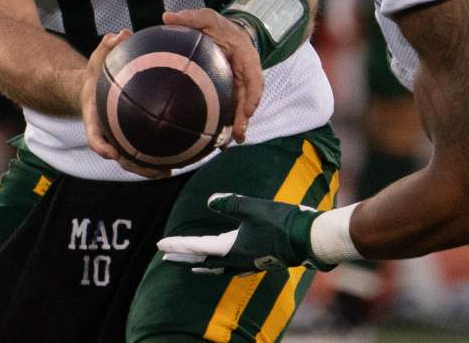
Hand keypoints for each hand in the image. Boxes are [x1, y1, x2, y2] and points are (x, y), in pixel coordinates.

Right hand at [80, 30, 171, 178]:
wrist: (90, 89)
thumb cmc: (96, 73)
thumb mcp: (97, 58)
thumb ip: (106, 47)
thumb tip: (121, 34)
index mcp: (94, 118)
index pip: (94, 135)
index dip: (101, 146)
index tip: (111, 153)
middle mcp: (106, 132)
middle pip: (117, 156)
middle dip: (134, 165)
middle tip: (155, 169)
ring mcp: (117, 138)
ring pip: (131, 159)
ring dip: (148, 168)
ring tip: (169, 171)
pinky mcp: (129, 137)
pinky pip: (143, 149)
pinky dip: (157, 155)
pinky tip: (179, 154)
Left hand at [157, 193, 328, 273]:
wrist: (308, 239)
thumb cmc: (281, 222)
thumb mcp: (254, 208)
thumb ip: (231, 204)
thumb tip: (211, 201)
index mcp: (231, 248)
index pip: (198, 247)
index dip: (178, 244)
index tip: (161, 244)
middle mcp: (237, 260)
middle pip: (203, 260)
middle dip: (184, 257)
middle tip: (165, 256)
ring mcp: (249, 263)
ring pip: (218, 267)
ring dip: (202, 264)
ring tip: (191, 265)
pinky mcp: (260, 261)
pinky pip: (234, 268)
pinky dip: (223, 267)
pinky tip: (226, 265)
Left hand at [162, 9, 262, 142]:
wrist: (227, 32)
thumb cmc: (218, 26)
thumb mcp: (207, 17)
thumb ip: (190, 17)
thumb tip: (167, 16)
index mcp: (245, 56)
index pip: (254, 77)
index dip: (253, 94)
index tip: (249, 109)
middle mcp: (246, 73)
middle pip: (249, 98)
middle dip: (245, 117)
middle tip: (238, 135)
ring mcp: (239, 84)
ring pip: (241, 106)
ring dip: (238, 124)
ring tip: (229, 143)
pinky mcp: (231, 91)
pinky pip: (231, 106)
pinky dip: (227, 121)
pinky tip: (217, 138)